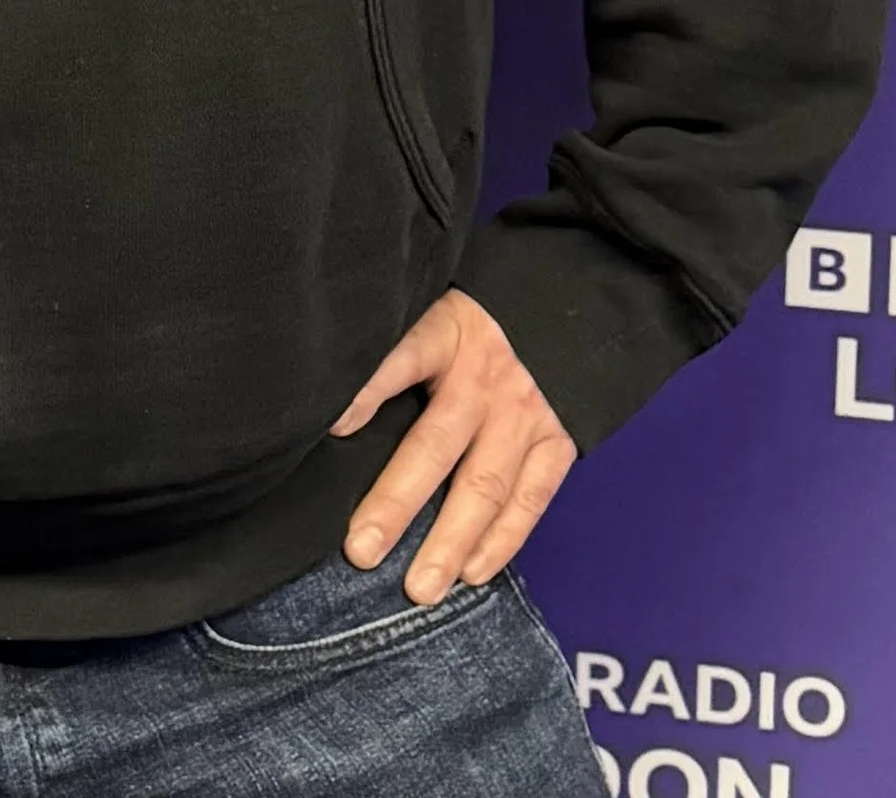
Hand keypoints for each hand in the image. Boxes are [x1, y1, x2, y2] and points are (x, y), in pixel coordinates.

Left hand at [330, 286, 575, 604]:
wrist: (564, 308)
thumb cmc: (478, 320)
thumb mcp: (435, 309)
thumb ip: (398, 349)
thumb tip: (336, 403)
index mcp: (448, 333)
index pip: (401, 358)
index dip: (366, 392)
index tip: (331, 428)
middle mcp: (485, 377)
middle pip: (436, 444)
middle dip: (397, 502)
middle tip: (361, 550)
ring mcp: (526, 413)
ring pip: (484, 485)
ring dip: (450, 541)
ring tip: (419, 588)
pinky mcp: (558, 441)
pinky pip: (530, 499)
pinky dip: (502, 540)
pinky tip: (473, 572)